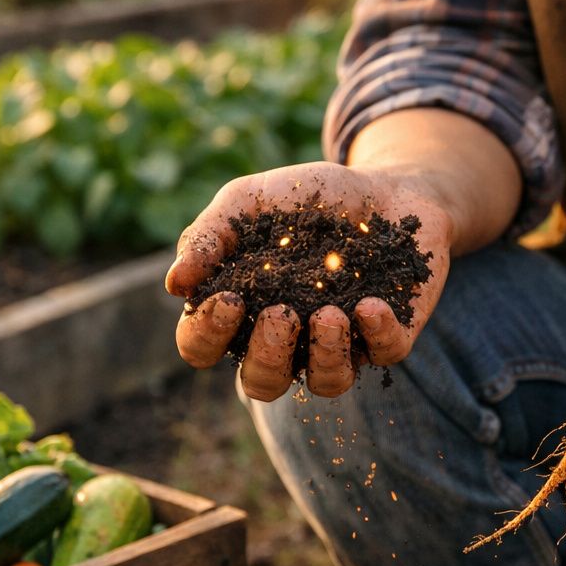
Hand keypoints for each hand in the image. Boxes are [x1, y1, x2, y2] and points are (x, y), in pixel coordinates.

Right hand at [163, 161, 452, 401]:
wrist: (384, 183)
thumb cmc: (304, 195)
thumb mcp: (249, 201)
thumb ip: (210, 236)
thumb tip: (176, 284)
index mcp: (242, 311)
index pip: (203, 347)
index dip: (207, 335)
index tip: (229, 300)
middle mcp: (289, 337)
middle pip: (262, 382)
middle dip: (267, 356)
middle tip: (282, 313)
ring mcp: (341, 341)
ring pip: (326, 383)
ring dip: (324, 356)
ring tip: (329, 313)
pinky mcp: (390, 334)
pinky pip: (383, 354)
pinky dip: (377, 335)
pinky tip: (371, 305)